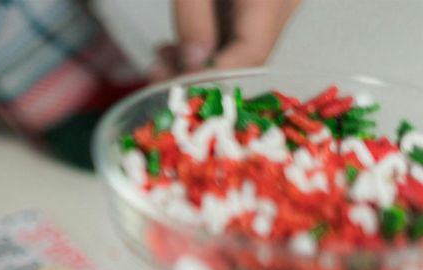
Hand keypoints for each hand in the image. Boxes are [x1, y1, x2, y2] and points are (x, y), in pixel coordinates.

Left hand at [152, 0, 299, 79]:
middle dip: (199, 75)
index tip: (175, 89)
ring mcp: (276, 3)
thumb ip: (193, 18)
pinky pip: (237, 33)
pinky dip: (205, 46)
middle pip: (247, 57)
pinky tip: (174, 47)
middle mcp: (283, 3)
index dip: (211, 79)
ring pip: (240, 50)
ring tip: (160, 60)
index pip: (249, 54)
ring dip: (197, 63)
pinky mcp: (261, 4)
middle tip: (158, 75)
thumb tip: (193, 63)